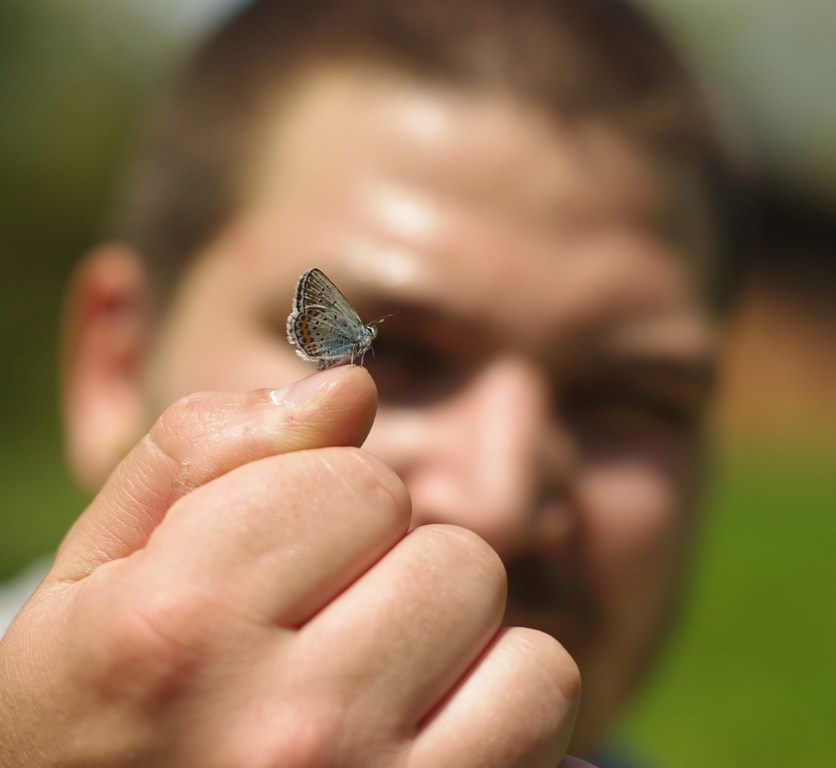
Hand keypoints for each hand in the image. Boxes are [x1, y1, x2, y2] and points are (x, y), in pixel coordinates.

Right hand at [0, 366, 585, 766]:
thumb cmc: (97, 703)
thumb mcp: (102, 566)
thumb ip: (208, 452)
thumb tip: (351, 385)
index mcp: (181, 627)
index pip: (356, 479)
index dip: (321, 504)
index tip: (274, 564)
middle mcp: (288, 728)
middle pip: (444, 551)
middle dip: (389, 567)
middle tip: (321, 631)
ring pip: (503, 620)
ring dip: (448, 632)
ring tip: (372, 679)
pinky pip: (544, 700)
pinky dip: (500, 696)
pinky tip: (426, 723)